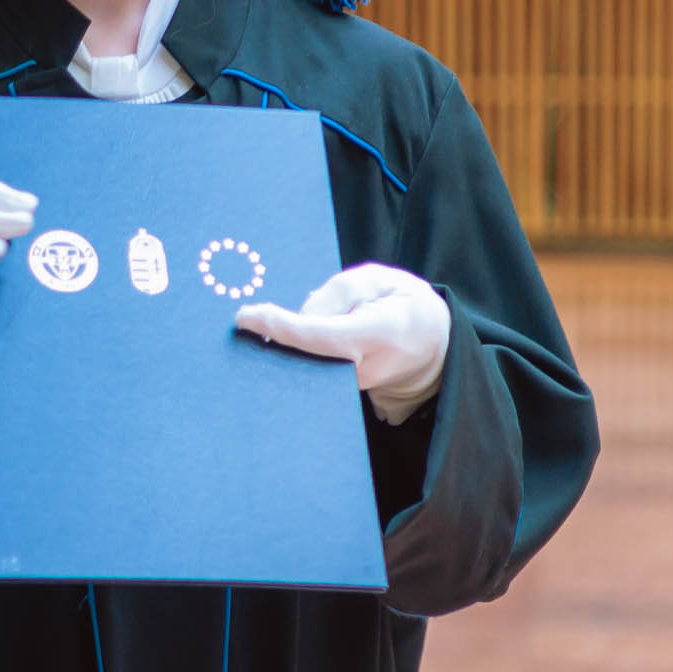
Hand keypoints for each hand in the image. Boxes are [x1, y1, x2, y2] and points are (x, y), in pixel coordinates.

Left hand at [237, 263, 450, 424]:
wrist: (430, 344)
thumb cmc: (400, 303)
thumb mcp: (380, 279)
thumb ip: (342, 291)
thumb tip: (303, 316)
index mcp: (382, 332)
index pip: (321, 335)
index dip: (281, 327)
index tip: (245, 316)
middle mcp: (366, 367)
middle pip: (305, 359)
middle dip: (270, 343)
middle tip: (242, 322)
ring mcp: (352, 386)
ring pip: (302, 367)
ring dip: (278, 349)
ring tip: (258, 325)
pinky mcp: (339, 391)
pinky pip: (306, 372)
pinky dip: (288, 357)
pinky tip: (272, 338)